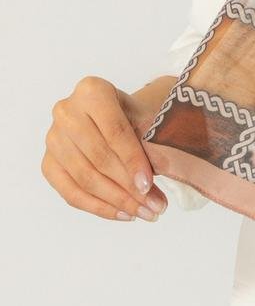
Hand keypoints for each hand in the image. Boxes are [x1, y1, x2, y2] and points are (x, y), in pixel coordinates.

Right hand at [41, 74, 172, 222]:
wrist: (115, 116)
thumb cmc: (134, 116)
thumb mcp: (147, 118)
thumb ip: (151, 143)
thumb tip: (152, 179)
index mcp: (92, 91)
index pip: (114, 132)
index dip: (133, 161)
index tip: (149, 185)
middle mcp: (66, 112)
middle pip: (98, 158)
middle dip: (128, 188)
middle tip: (155, 206)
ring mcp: (53, 138)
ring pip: (85, 179)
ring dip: (117, 202)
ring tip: (145, 213)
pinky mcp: (48, 163)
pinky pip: (70, 193)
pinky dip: (99, 207)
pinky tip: (123, 214)